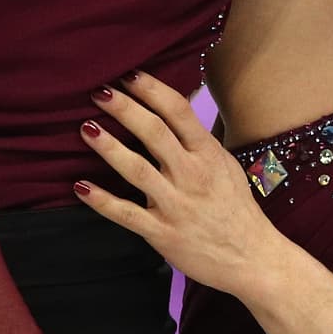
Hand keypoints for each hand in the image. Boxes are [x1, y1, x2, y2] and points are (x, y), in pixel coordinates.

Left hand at [72, 72, 277, 296]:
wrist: (252, 258)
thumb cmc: (236, 208)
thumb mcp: (224, 164)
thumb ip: (197, 139)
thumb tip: (173, 107)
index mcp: (208, 154)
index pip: (178, 111)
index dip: (152, 90)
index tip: (129, 75)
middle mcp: (192, 175)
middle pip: (154, 132)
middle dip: (125, 109)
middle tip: (99, 92)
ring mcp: (176, 205)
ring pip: (137, 170)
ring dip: (109, 148)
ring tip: (86, 128)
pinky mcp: (162, 233)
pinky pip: (126, 214)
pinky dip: (102, 200)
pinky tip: (81, 187)